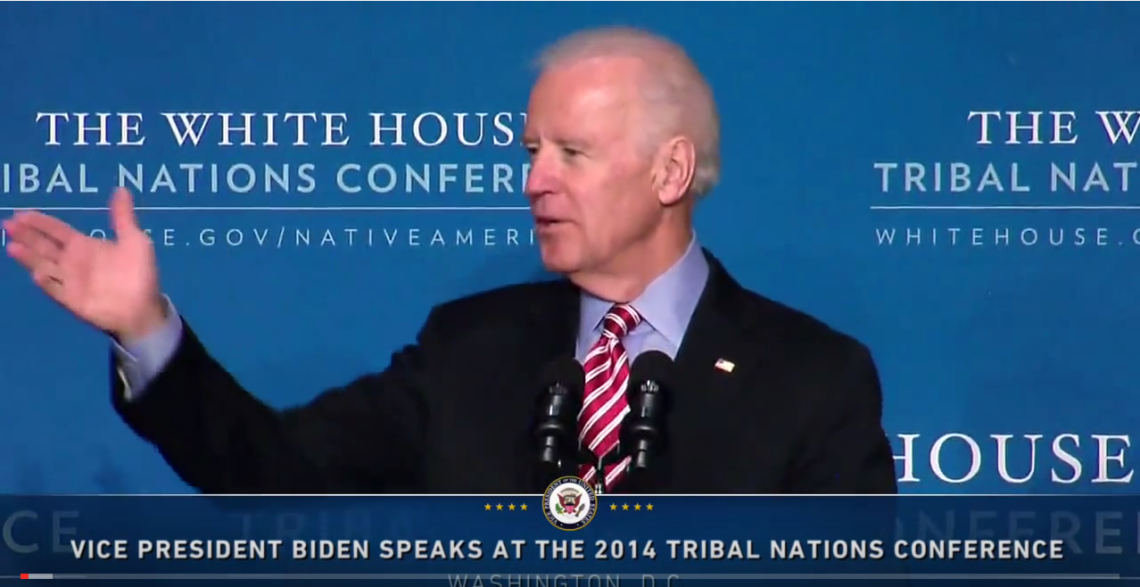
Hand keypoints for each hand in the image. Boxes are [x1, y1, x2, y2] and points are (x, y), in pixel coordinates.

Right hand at [4, 188, 165, 340]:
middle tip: (8, 224)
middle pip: (43, 246)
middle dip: (27, 236)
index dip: (40, 222)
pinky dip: (47, 283)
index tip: (21, 214)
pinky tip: (38, 274)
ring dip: (29, 257)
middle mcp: (72, 262)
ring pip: (43, 266)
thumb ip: (123, 217)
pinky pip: (56, 290)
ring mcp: (70, 281)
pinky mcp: (72, 300)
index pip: (56, 231)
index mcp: (84, 246)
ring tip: (13, 247)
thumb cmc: (140, 272)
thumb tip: (121, 188)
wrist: (145, 307)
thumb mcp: (135, 240)